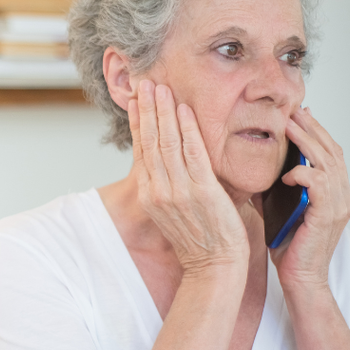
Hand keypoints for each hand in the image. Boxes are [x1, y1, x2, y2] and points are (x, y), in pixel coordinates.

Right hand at [129, 80, 249, 275]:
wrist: (214, 267)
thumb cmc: (200, 240)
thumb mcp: (174, 211)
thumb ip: (169, 185)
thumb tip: (170, 161)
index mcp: (151, 195)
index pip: (141, 150)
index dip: (138, 122)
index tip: (135, 100)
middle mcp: (159, 191)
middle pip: (149, 141)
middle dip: (146, 109)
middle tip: (144, 83)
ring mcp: (179, 191)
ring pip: (166, 142)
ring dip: (163, 112)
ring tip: (160, 88)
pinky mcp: (202, 192)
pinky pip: (192, 154)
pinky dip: (187, 130)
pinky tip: (183, 110)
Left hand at [270, 107, 349, 289]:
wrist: (300, 280)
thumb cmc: (289, 248)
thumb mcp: (278, 211)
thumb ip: (271, 190)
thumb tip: (249, 170)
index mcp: (334, 193)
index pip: (329, 153)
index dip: (316, 132)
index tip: (298, 114)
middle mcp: (343, 196)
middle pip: (332, 151)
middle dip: (312, 128)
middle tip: (293, 111)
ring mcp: (339, 205)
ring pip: (328, 162)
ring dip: (307, 142)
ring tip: (289, 127)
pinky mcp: (328, 216)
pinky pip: (319, 185)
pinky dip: (303, 174)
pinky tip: (287, 172)